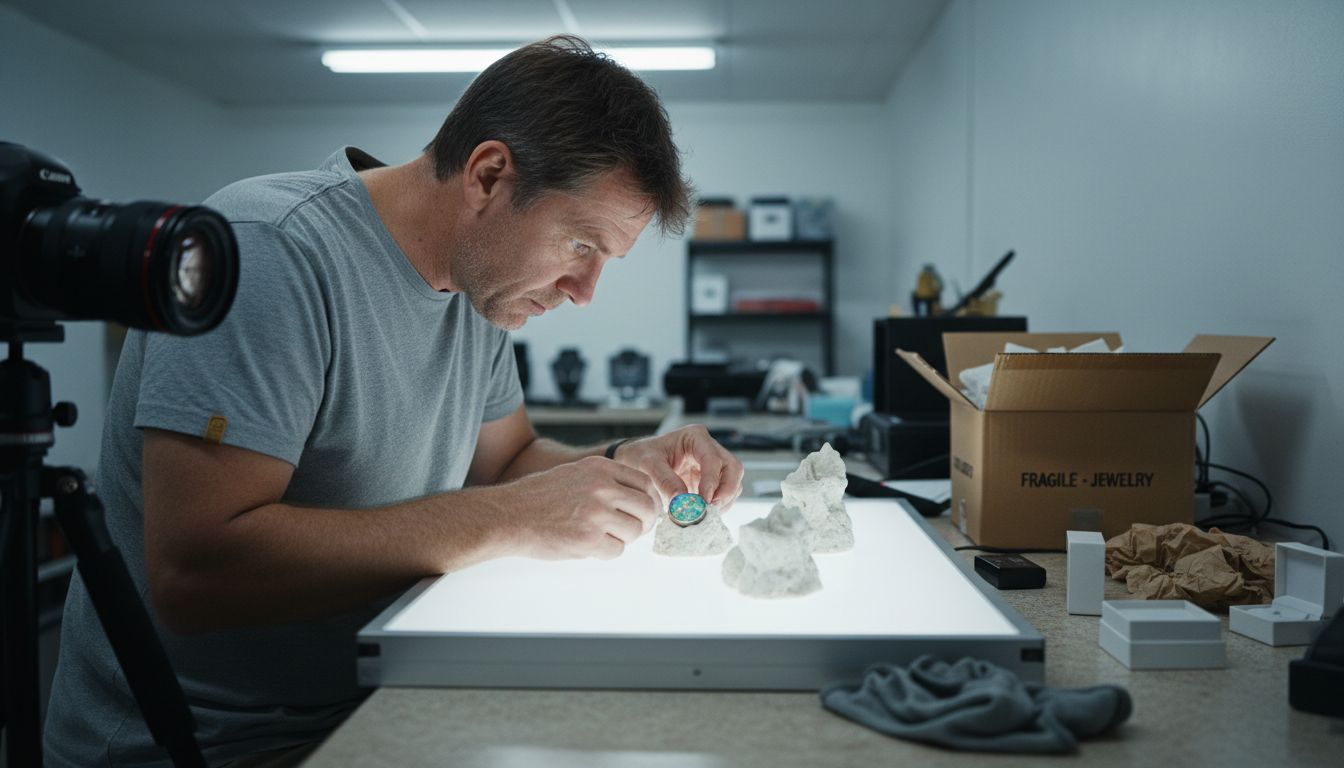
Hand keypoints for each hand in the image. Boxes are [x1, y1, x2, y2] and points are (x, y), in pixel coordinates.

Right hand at [493, 456, 661, 559]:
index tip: (643, 511)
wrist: (510, 515)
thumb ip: (606, 481)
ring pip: (634, 531)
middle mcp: (602, 487)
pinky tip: (587, 545)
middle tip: (632, 529)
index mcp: (600, 468)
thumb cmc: (540, 498)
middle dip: (644, 522)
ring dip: (622, 538)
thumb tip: (639, 499)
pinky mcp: (588, 539)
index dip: (648, 500)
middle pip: (647, 508)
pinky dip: (606, 552)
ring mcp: (596, 513)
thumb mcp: (576, 473)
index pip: (645, 483)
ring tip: (600, 536)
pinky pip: (616, 550)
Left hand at [613, 425, 743, 510]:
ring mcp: (711, 466)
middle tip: (711, 510)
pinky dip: (717, 506)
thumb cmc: (640, 456)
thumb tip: (682, 501)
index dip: (712, 480)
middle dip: (726, 491)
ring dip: (723, 501)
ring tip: (703, 515)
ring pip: (733, 482)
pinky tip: (702, 514)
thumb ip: (664, 481)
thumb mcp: (647, 465)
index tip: (704, 500)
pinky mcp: (709, 481)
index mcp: (695, 437)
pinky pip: (724, 494)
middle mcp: (708, 449)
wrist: (634, 462)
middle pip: (733, 468)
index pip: (713, 458)